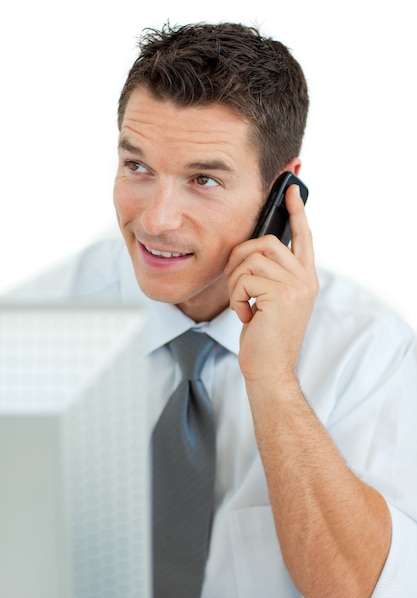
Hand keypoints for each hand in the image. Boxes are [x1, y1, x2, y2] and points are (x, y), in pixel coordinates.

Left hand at [224, 184, 318, 383]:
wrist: (270, 368)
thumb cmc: (266, 337)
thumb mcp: (273, 301)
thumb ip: (271, 275)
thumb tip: (253, 251)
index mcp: (305, 278)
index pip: (304, 237)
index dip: (297, 212)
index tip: (291, 190)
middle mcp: (305, 279)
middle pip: (265, 242)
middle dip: (239, 259)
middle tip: (235, 283)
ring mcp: (296, 286)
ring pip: (251, 260)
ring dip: (235, 283)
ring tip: (242, 305)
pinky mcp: (281, 295)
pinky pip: (244, 279)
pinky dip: (236, 297)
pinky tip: (246, 316)